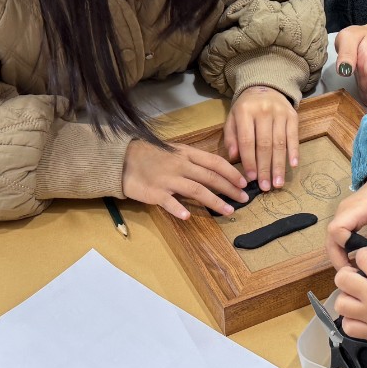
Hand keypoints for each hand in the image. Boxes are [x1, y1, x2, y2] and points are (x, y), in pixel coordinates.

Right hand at [122, 139, 247, 218]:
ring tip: (228, 211)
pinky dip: (178, 209)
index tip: (244, 182)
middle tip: (244, 199)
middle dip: (230, 189)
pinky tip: (187, 216)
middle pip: (210, 178)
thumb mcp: (174, 151)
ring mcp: (168, 179)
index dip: (231, 173)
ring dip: (215, 201)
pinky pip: (168, 202)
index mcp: (186, 154)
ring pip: (196, 190)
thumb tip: (215, 171)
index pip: (214, 162)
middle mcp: (180, 165)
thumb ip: (193, 160)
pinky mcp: (154, 192)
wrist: (122, 159)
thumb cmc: (151, 156)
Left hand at [224, 85, 298, 190]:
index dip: (249, 160)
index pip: (247, 140)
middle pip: (265, 144)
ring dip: (279, 165)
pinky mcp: (292, 115)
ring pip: (280, 143)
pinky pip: (294, 136)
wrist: (265, 85)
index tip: (250, 178)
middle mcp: (263, 111)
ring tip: (278, 183)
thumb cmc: (246, 107)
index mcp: (245, 111)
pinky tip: (292, 166)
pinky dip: (294, 152)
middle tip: (265, 187)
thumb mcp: (233, 118)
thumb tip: (233, 158)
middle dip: (265, 168)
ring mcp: (280, 112)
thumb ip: (231, 137)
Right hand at [327, 174, 366, 264]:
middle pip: (330, 238)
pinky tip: (353, 259)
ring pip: (331, 239)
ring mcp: (341, 214)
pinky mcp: (344, 218)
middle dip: (338, 257)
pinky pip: (337, 236)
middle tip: (352, 274)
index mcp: (354, 210)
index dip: (345, 246)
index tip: (360, 257)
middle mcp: (342, 212)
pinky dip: (342, 249)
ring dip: (339, 255)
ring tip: (353, 270)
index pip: (337, 230)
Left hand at [332, 250, 366, 352]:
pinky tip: (358, 315)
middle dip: (347, 273)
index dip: (363, 255)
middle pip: (341, 279)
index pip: (359, 258)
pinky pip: (347, 327)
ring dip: (346, 297)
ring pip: (340, 303)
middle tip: (356, 276)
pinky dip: (349, 320)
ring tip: (356, 297)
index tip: (366, 259)